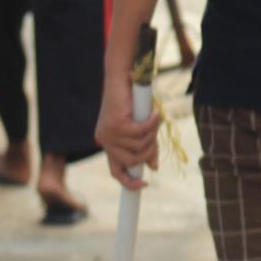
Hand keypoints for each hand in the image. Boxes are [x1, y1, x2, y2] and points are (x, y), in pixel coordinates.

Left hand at [95, 70, 161, 190]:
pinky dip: (151, 122)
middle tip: (156, 136)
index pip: (116, 171)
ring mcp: (109, 134)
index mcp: (108, 143)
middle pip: (132, 161)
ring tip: (154, 118)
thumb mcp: (139, 127)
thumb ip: (143, 145)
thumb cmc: (132, 100)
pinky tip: (154, 112)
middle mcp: (105, 141)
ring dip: (152, 133)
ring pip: (139, 146)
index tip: (144, 184)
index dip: (129, 183)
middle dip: (149, 152)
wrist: (121, 77)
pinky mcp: (116, 125)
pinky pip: (141, 132)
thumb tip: (153, 167)